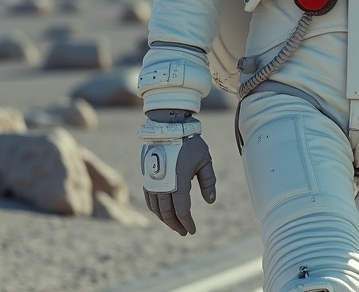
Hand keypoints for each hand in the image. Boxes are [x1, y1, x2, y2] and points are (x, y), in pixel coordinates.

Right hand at [140, 114, 217, 235]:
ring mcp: (153, 181)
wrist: (168, 127)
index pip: (182, 209)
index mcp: (179, 181)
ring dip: (165, 219)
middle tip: (185, 232)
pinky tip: (163, 213)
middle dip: (176, 225)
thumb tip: (210, 201)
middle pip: (167, 213)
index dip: (187, 222)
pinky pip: (149, 199)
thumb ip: (208, 181)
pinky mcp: (147, 177)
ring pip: (156, 208)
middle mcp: (163, 184)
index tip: (192, 231)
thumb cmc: (190, 143)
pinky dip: (156, 210)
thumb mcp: (205, 160)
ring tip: (176, 224)